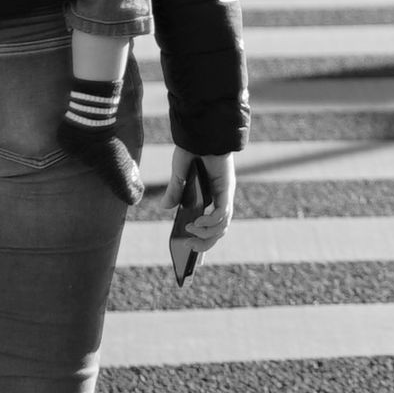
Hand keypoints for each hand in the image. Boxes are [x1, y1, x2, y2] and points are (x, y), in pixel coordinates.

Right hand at [168, 150, 232, 280]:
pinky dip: (212, 221)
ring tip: (191, 230)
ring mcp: (224, 195)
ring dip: (206, 233)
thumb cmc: (191, 150)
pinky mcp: (226, 188)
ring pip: (222, 226)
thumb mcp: (179, 175)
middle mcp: (219, 199)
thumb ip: (175, 191)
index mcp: (209, 198)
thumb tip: (167, 208)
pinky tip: (199, 221)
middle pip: (218, 231)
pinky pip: (223, 212)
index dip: (204, 244)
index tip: (193, 259)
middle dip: (204, 244)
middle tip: (189, 247)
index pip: (210, 227)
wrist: (200, 132)